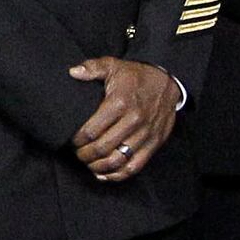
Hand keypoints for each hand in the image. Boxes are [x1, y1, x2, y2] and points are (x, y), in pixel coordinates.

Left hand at [67, 57, 182, 181]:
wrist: (167, 81)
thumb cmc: (136, 76)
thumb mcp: (113, 65)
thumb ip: (92, 68)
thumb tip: (73, 72)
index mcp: (120, 103)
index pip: (92, 130)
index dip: (78, 140)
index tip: (73, 140)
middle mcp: (134, 121)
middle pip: (103, 148)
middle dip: (85, 155)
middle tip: (78, 153)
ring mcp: (145, 134)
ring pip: (118, 160)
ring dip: (99, 166)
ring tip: (89, 163)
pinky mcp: (154, 143)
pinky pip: (135, 165)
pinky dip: (118, 174)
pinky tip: (105, 174)